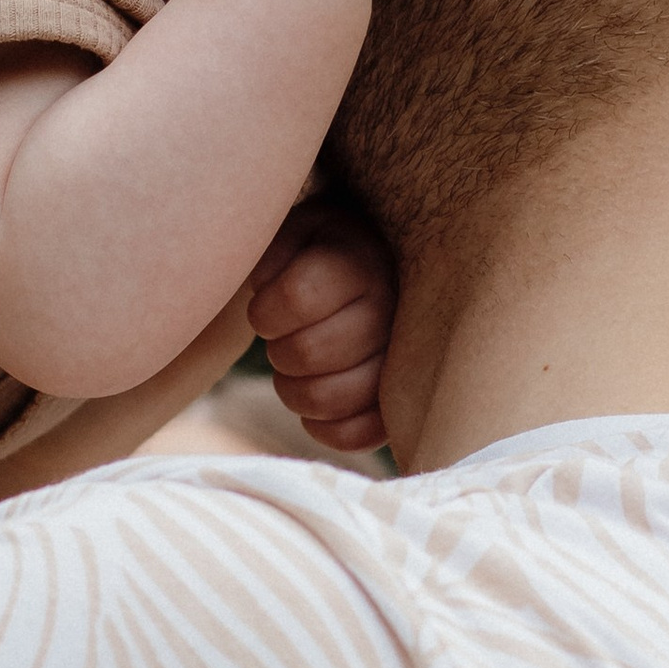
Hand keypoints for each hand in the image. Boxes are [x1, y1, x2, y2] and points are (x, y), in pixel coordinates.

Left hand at [250, 203, 395, 454]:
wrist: (377, 271)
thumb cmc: (323, 251)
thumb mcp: (296, 231)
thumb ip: (273, 252)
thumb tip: (269, 288)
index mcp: (362, 262)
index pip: (296, 298)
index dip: (265, 313)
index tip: (267, 310)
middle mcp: (392, 311)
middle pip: (306, 353)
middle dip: (278, 351)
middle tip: (283, 340)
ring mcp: (403, 361)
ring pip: (328, 400)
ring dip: (294, 390)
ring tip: (296, 369)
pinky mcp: (401, 403)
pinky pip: (357, 435)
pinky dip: (322, 427)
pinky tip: (314, 402)